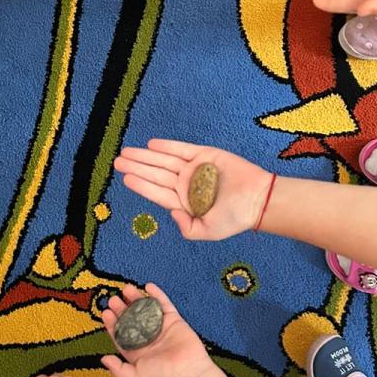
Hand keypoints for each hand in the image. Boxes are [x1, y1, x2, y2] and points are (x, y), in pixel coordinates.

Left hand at [101, 283, 210, 376]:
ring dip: (136, 298)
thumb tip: (103, 359)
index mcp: (137, 350)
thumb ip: (118, 370)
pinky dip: (157, 294)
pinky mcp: (174, 320)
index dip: (113, 323)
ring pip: (146, 309)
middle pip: (131, 319)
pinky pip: (164, 304)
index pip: (121, 333)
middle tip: (114, 299)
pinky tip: (148, 286)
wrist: (189, 373)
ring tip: (126, 289)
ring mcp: (161, 327)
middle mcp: (148, 338)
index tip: (106, 313)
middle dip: (122, 308)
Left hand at [114, 139, 272, 239]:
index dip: (141, 185)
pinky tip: (151, 145)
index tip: (125, 178)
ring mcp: (194, 169)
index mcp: (184, 203)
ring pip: (164, 161)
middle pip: (155, 175)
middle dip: (136, 167)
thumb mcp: (209, 231)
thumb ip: (188, 229)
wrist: (259, 199)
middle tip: (117, 161)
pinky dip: (167, 146)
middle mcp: (185, 185)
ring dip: (145, 156)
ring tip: (127, 152)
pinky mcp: (205, 155)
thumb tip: (171, 215)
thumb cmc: (236, 218)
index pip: (157, 193)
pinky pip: (182, 149)